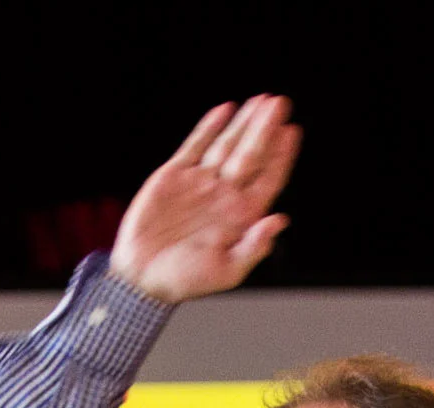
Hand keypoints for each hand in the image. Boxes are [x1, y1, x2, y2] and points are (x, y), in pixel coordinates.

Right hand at [110, 96, 302, 304]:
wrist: (140, 276)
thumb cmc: (184, 280)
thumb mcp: (225, 272)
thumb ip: (254, 247)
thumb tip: (281, 220)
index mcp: (241, 216)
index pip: (268, 179)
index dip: (282, 156)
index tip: (293, 132)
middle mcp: (224, 195)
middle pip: (252, 155)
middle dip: (266, 129)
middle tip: (280, 104)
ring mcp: (200, 182)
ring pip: (227, 145)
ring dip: (244, 123)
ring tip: (261, 101)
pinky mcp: (174, 175)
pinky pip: (196, 145)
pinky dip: (209, 127)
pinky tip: (225, 109)